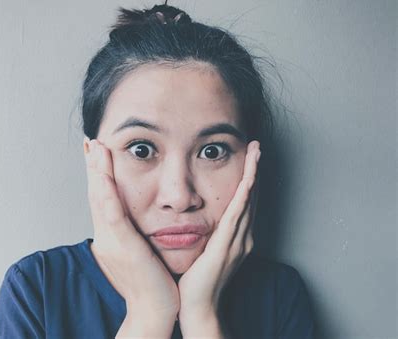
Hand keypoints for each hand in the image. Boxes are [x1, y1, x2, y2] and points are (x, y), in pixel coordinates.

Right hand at [83, 137, 179, 335]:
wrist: (152, 309)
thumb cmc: (150, 279)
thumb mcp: (137, 249)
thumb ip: (133, 231)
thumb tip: (136, 215)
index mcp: (111, 234)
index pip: (101, 196)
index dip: (97, 173)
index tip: (95, 149)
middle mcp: (106, 234)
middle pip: (96, 193)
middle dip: (93, 165)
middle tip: (90, 140)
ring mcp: (113, 240)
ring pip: (101, 200)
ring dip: (98, 172)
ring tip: (96, 147)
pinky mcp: (124, 246)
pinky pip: (113, 217)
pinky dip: (107, 195)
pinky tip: (104, 178)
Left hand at [177, 140, 260, 336]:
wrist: (198, 308)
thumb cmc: (197, 281)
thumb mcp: (205, 251)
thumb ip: (208, 234)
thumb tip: (200, 219)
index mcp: (236, 237)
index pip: (244, 202)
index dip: (248, 178)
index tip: (247, 158)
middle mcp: (242, 237)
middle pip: (251, 196)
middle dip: (254, 170)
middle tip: (256, 146)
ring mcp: (237, 242)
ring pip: (247, 201)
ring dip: (252, 175)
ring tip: (255, 153)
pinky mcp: (226, 247)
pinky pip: (237, 216)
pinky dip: (243, 196)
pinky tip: (247, 181)